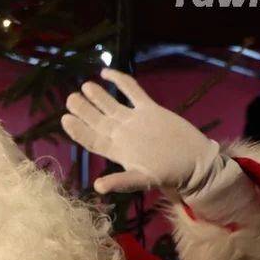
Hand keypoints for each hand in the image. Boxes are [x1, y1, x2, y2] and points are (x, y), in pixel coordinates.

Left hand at [61, 68, 220, 195]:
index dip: (77, 130)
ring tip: (84, 86)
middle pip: (97, 120)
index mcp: (116, 150)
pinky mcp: (150, 110)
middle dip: (82, 109)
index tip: (65, 119)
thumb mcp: (143, 180)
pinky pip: (132, 92)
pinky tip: (107, 72)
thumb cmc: (168, 174)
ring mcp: (134, 120)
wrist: (194, 163)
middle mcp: (121, 134)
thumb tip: (98, 187)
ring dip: (97, 95)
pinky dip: (120, 81)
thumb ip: (121, 181)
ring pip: (111, 105)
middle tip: (69, 98)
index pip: (91, 139)